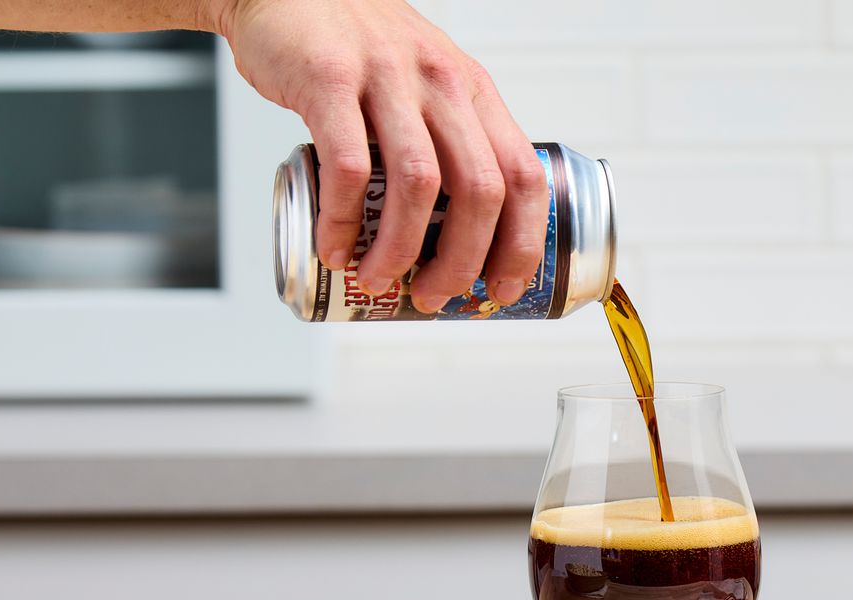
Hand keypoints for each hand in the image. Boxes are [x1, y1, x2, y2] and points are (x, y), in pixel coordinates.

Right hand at [210, 0, 549, 310]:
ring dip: (400, 249)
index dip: (521, 242)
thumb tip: (465, 236)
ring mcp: (388, 77)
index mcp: (473, 91)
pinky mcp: (330, 80)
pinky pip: (348, 169)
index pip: (522, 175)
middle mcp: (441, 81)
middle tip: (434, 296)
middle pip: (479, 191)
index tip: (503, 288)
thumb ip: (450, 140)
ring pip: (418, 185)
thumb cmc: (356, 49)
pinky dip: (343, 221)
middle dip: (461, 261)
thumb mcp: (426, 81)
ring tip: (376, 279)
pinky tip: (334, 247)